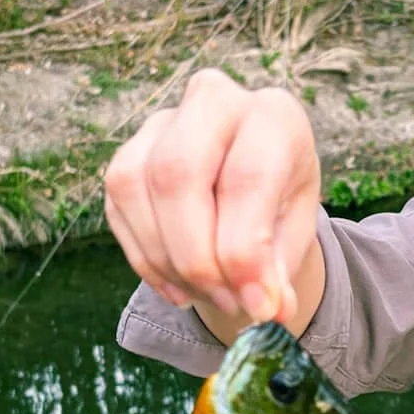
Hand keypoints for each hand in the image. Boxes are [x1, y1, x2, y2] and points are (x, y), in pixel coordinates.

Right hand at [104, 70, 322, 329]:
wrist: (252, 186)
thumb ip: (281, 269)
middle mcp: (212, 101)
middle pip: (177, 173)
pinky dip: (147, 260)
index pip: (246, 178)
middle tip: (227, 303)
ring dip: (168, 262)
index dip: (245, 253)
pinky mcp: (128, 153)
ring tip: (208, 296)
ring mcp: (161, 123)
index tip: (258, 307)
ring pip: (137, 189)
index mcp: (273, 114)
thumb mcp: (295, 234)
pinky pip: (118, 207)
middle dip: (196, 257)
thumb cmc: (279, 204)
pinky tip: (179, 286)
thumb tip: (268, 311)